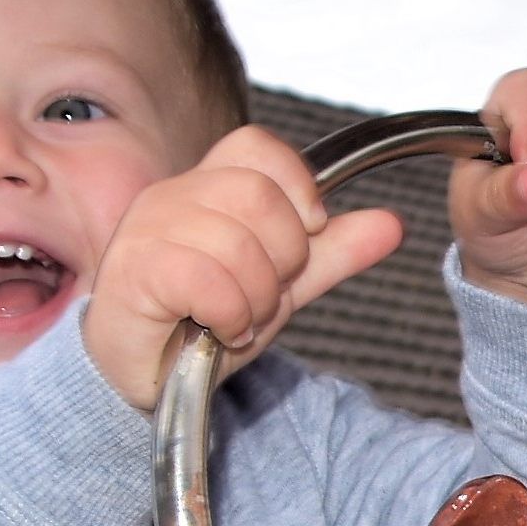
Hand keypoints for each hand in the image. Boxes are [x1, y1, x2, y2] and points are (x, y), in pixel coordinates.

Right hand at [82, 127, 402, 409]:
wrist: (147, 378)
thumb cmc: (203, 322)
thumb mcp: (282, 284)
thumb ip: (332, 253)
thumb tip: (392, 223)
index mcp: (205, 186)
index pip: (258, 146)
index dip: (297, 188)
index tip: (305, 235)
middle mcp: (172, 196)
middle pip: (258, 195)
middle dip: (284, 258)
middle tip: (262, 293)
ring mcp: (148, 230)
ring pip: (238, 244)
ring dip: (256, 298)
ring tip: (237, 319)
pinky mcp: (134, 271)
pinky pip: (208, 280)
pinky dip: (230, 316)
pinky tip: (219, 330)